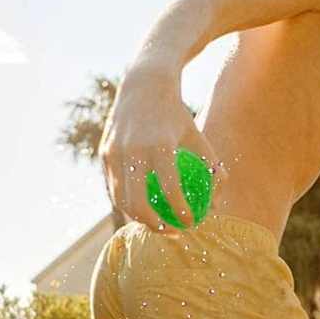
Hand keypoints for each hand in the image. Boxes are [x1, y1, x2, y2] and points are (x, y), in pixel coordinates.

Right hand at [98, 63, 229, 237]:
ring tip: (159, 224)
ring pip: (121, 200)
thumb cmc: (178, 118)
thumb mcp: (200, 140)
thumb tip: (215, 206)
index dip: (181, 211)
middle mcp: (133, 150)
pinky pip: (114, 188)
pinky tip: (145, 210)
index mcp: (160, 145)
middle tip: (173, 232)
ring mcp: (114, 152)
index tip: (192, 223)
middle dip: (155, 226)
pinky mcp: (104, 154)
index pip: (170, 188)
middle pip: (138, 203)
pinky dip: (128, 204)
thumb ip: (212, 172)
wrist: (143, 86)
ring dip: (139, 219)